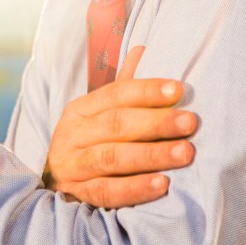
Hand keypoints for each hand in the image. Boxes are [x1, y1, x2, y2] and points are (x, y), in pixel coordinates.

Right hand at [42, 46, 197, 207]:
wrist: (55, 184)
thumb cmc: (88, 144)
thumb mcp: (99, 114)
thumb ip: (123, 89)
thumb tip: (143, 50)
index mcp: (80, 109)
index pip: (115, 94)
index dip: (147, 91)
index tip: (178, 89)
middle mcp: (73, 134)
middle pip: (116, 124)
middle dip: (156, 123)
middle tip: (190, 122)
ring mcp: (72, 166)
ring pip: (112, 157)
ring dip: (151, 155)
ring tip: (184, 153)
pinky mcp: (77, 195)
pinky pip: (107, 192)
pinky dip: (135, 188)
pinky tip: (162, 185)